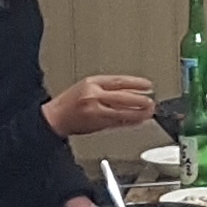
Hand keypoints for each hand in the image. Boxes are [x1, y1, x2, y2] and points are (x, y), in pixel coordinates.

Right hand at [44, 73, 159, 138]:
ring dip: (138, 113)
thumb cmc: (70, 102)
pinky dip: (129, 122)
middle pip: (122, 97)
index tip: (148, 85)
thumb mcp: (87, 86)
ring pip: (122, 112)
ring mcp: (96, 112)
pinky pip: (117, 123)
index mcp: (92, 83)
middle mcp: (94, 96)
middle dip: (139, 100)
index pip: (118, 81)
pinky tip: (137, 121)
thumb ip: (107, 88)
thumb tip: (131, 90)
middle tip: (151, 102)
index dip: (136, 83)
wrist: (55, 118)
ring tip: (148, 113)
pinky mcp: (97, 125)